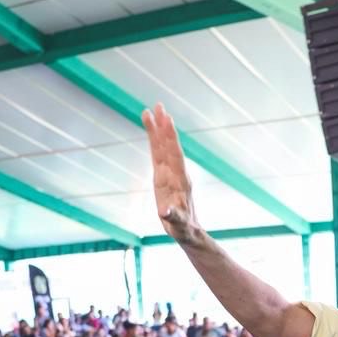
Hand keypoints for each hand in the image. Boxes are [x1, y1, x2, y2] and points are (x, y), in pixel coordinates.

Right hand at [142, 103, 201, 244]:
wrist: (187, 230)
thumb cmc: (183, 228)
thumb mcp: (178, 225)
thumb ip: (173, 217)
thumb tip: (165, 212)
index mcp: (180, 180)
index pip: (175, 155)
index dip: (170, 138)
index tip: (167, 120)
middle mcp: (176, 173)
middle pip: (169, 145)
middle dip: (164, 126)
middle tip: (159, 105)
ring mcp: (169, 173)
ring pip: (162, 147)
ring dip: (157, 129)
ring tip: (151, 110)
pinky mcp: (162, 176)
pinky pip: (157, 154)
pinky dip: (153, 141)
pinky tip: (149, 128)